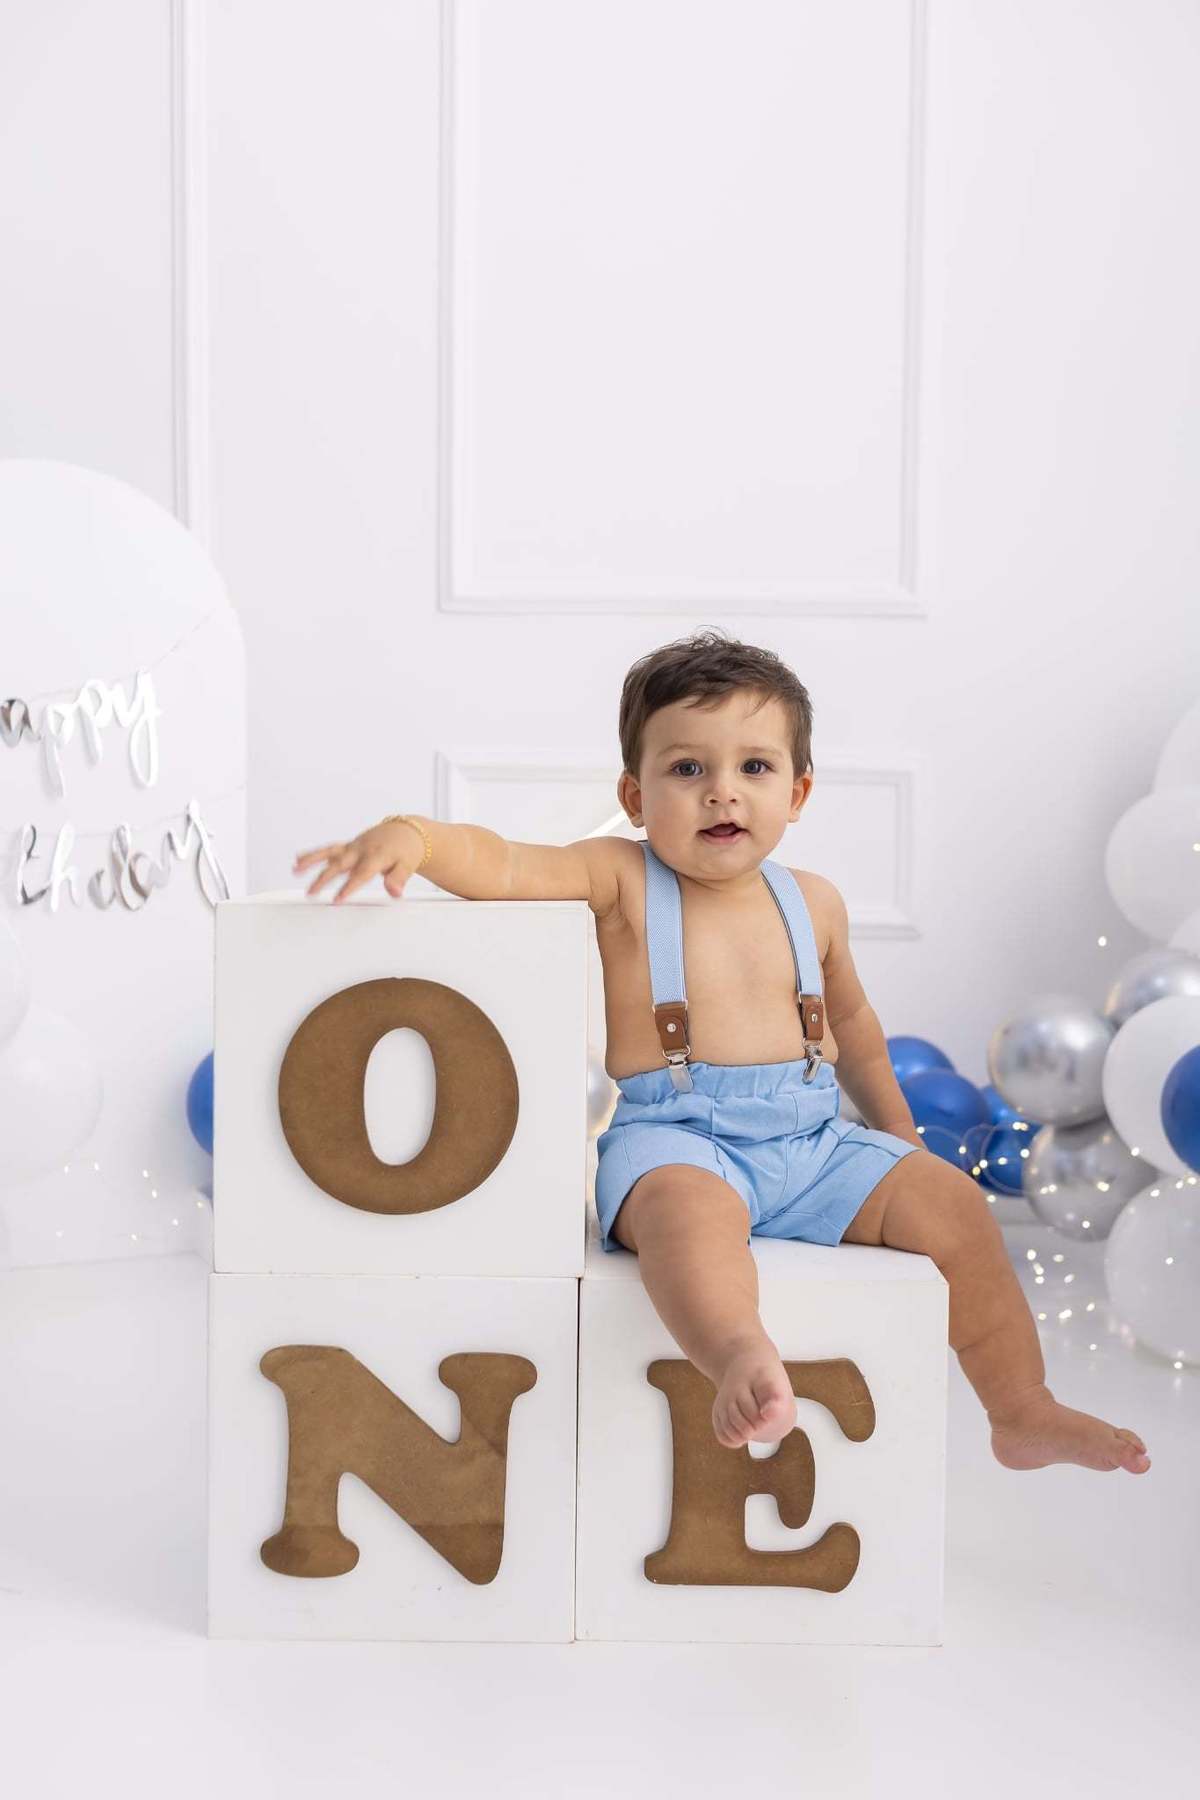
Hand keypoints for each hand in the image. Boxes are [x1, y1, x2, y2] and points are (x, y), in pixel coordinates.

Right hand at [293, 820, 424, 903]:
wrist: (406, 832)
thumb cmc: (406, 851)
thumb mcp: (408, 865)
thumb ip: (399, 879)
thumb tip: (395, 893)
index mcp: (376, 856)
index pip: (361, 874)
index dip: (349, 886)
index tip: (337, 899)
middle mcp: (361, 850)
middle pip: (340, 864)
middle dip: (324, 878)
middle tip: (310, 893)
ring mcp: (353, 847)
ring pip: (329, 853)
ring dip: (311, 861)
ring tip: (295, 870)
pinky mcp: (349, 846)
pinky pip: (329, 850)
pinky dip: (314, 854)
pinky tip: (298, 860)